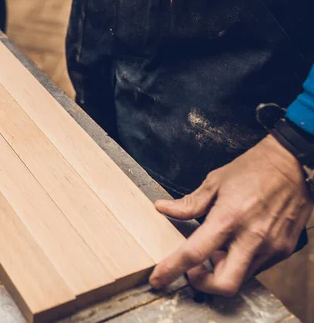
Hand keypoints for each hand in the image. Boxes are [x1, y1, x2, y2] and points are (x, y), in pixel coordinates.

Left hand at [149, 135, 312, 295]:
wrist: (292, 165)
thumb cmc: (252, 170)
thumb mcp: (214, 182)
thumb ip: (188, 203)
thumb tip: (163, 208)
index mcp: (228, 218)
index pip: (194, 253)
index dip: (171, 269)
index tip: (158, 279)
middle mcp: (251, 238)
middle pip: (225, 284)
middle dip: (204, 283)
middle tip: (194, 269)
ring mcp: (270, 247)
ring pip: (241, 278)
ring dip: (222, 270)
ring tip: (218, 248)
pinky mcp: (283, 250)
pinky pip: (256, 268)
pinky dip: (240, 263)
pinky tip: (236, 244)